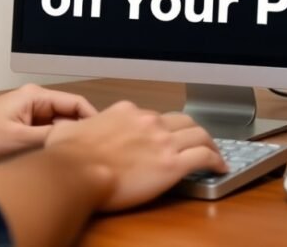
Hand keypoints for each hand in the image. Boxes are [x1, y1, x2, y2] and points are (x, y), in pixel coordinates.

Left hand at [0, 84, 96, 162]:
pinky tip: (54, 157)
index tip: (102, 137)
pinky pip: (46, 132)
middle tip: (90, 151)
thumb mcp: (20, 140)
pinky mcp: (22, 125)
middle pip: (69, 114)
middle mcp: (34, 100)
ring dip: (64, 139)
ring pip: (58, 125)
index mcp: (35, 96)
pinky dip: (52, 143)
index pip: (76, 103)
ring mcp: (28, 112)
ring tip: (73, 156)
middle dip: (79, 132)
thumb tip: (76, 141)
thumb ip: (51, 138)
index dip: (92, 120)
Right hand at [45, 100, 227, 210]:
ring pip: (199, 134)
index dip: (160, 128)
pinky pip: (204, 156)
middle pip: (181, 120)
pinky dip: (216, 159)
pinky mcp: (172, 164)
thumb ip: (76, 128)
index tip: (161, 137)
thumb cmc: (68, 157)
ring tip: (214, 153)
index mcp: (127, 112)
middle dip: (191, 130)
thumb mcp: (67, 131)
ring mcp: (163, 141)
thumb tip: (67, 131)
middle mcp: (148, 122)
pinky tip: (219, 166)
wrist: (74, 173)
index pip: (152, 116)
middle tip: (195, 140)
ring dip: (209, 142)